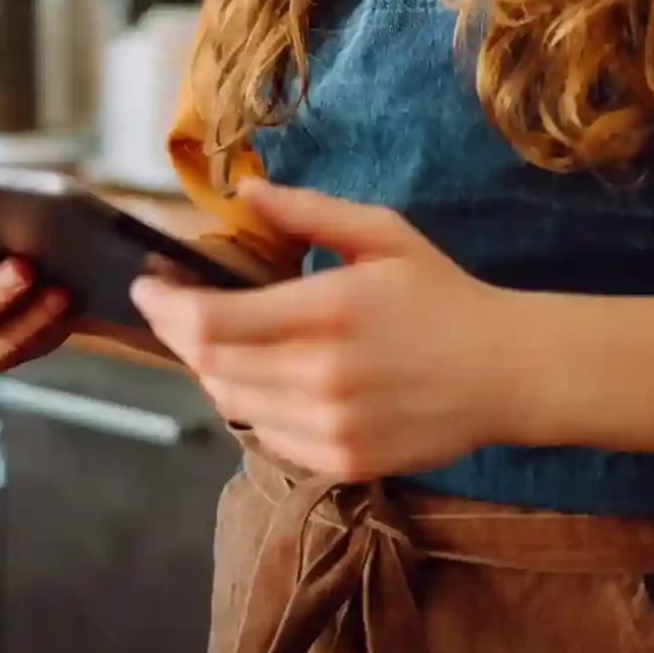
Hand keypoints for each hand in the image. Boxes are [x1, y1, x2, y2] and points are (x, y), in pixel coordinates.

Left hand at [127, 178, 527, 479]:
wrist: (506, 372)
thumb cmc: (442, 295)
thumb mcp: (382, 235)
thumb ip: (308, 213)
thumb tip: (244, 191)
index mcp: (327, 311)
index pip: (210, 322)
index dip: (165, 307)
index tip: (147, 285)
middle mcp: (320, 376)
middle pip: (209, 365)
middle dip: (179, 333)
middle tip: (177, 305)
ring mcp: (328, 426)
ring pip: (231, 402)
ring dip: (213, 367)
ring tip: (226, 335)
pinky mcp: (340, 461)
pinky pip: (265, 435)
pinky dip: (251, 403)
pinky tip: (271, 375)